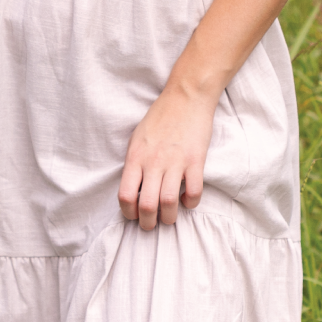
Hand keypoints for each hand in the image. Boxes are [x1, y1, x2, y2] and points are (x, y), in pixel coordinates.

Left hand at [118, 90, 214, 230]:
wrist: (186, 97)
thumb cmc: (160, 117)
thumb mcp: (137, 138)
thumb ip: (135, 163)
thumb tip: (134, 189)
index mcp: (136, 157)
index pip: (126, 195)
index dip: (128, 213)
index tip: (134, 215)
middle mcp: (153, 162)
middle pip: (147, 205)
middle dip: (148, 223)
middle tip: (151, 225)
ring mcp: (175, 162)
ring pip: (169, 204)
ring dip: (169, 218)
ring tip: (169, 218)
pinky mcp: (195, 161)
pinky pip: (193, 192)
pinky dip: (190, 203)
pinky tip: (187, 200)